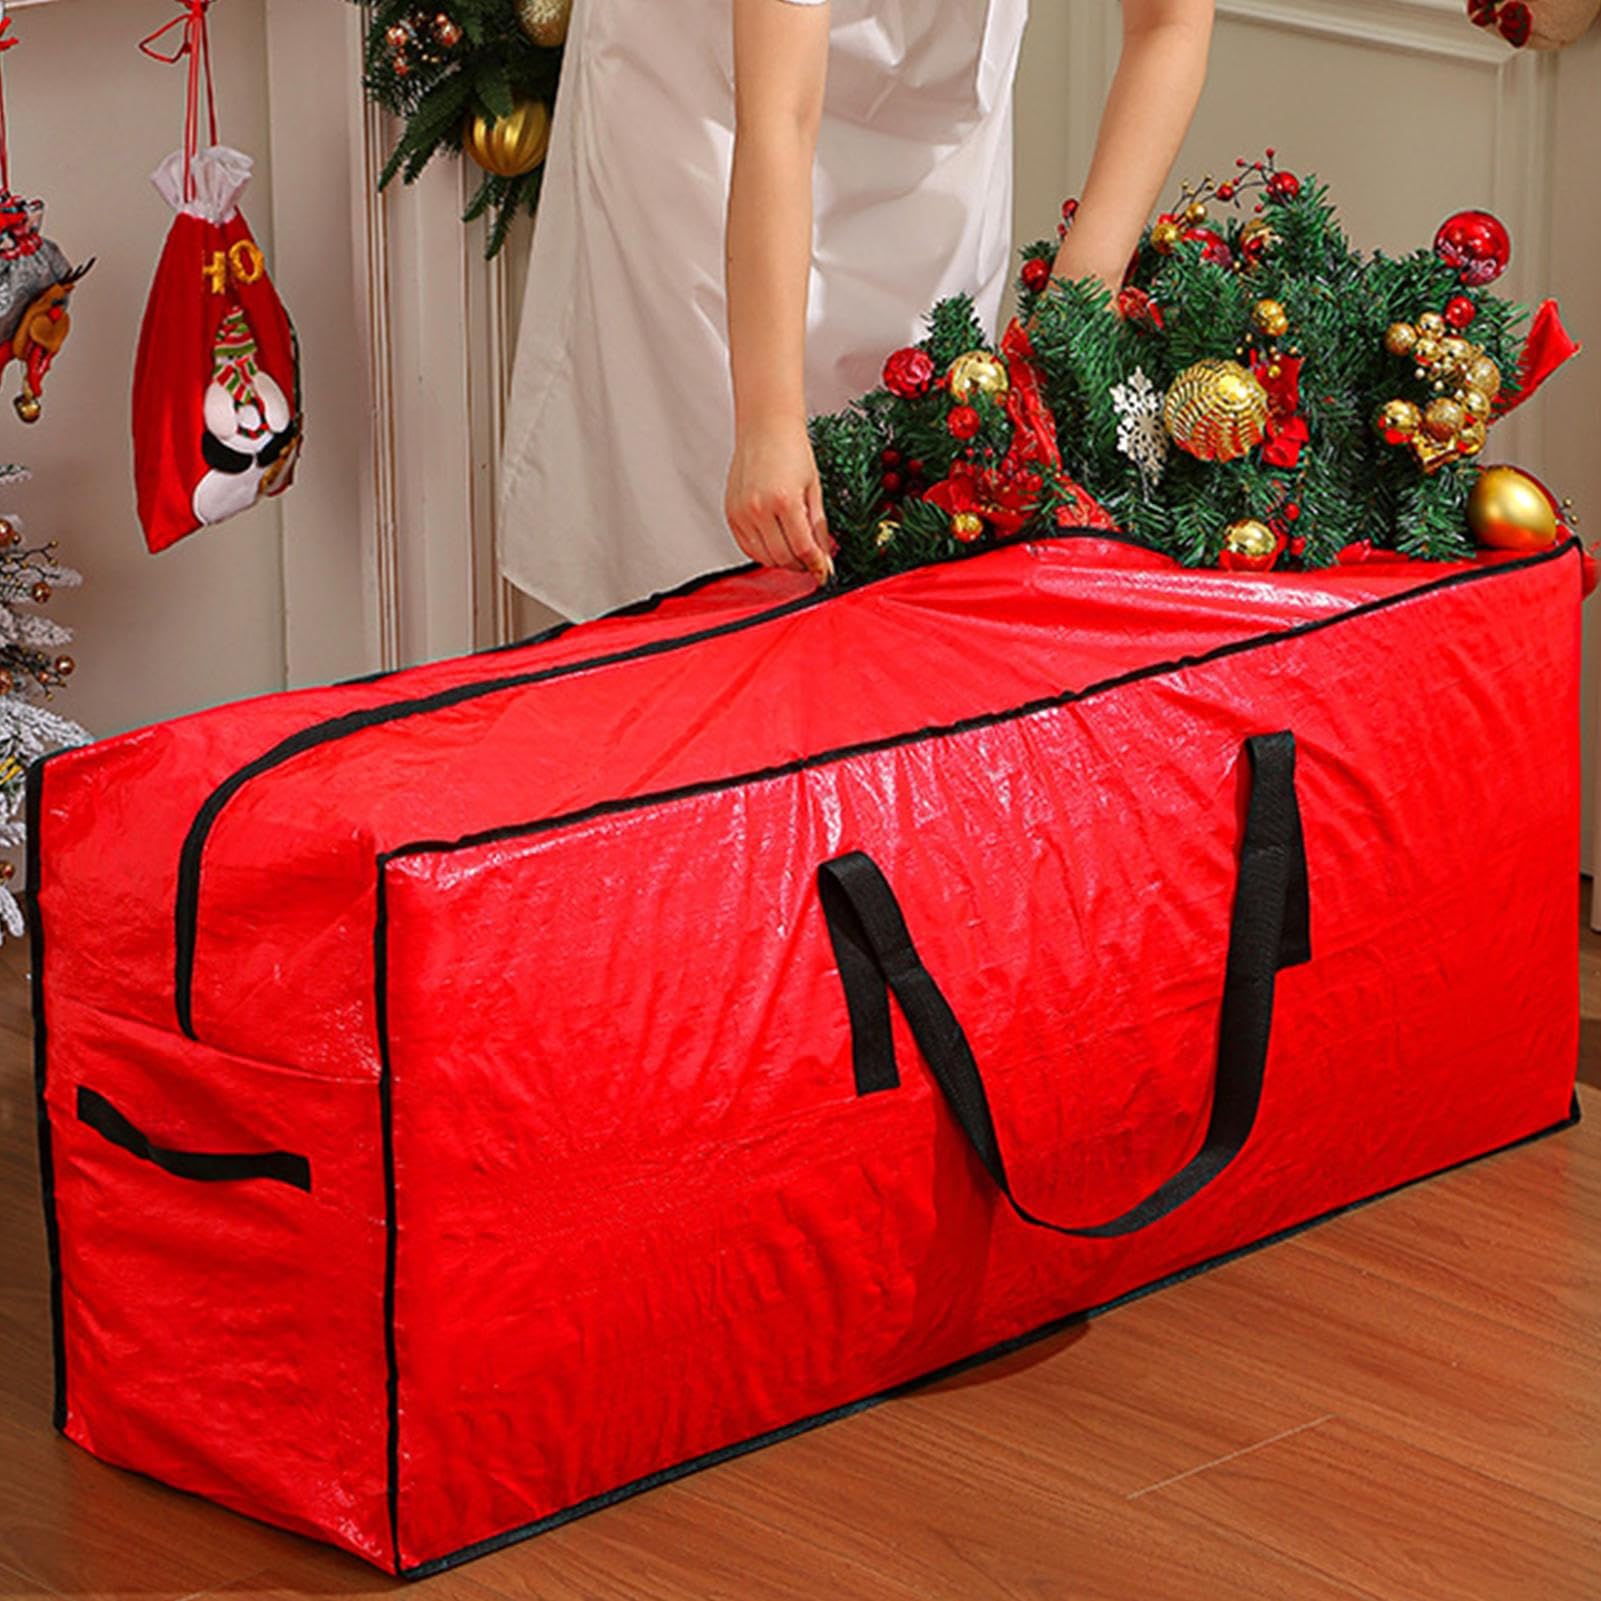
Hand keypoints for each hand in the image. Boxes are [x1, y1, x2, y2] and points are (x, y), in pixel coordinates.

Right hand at [725, 417, 833, 581]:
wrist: (765, 429)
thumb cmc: (792, 452)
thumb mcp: (814, 489)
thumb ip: (818, 527)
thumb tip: (825, 558)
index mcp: (784, 500)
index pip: (803, 548)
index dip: (817, 565)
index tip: (825, 573)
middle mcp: (759, 508)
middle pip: (783, 557)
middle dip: (801, 565)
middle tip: (812, 562)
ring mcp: (741, 513)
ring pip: (764, 557)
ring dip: (782, 561)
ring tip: (795, 551)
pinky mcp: (731, 514)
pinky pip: (748, 548)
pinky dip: (763, 553)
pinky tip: (776, 543)